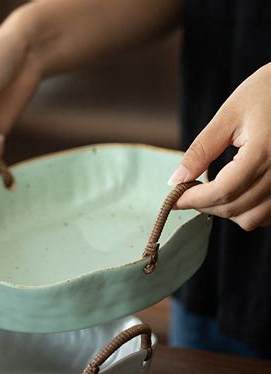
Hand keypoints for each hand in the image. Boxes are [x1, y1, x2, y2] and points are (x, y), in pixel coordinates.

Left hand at [170, 63, 270, 230]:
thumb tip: (176, 181)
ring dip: (226, 211)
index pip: (222, 192)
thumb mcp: (228, 116)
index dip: (193, 200)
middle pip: (234, 208)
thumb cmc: (267, 92)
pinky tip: (236, 192)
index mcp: (264, 152)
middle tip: (189, 192)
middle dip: (205, 205)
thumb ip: (200, 151)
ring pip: (252, 219)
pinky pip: (268, 216)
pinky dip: (247, 211)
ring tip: (213, 191)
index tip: (174, 199)